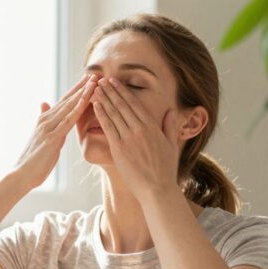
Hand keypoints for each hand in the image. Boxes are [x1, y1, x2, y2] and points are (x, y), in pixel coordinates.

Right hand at [12, 73, 97, 188]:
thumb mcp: (40, 136)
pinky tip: (86, 100)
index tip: (87, 79)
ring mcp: (49, 127)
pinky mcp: (53, 137)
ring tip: (94, 81)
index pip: (64, 102)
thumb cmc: (33, 160)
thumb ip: (45, 120)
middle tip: (95, 73)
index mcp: (45, 120)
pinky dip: (78, 109)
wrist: (21, 174)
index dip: (76, 90)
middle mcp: (47, 120)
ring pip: (69, 106)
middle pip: (68, 100)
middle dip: (82, 87)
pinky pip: (68, 120)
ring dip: (83, 93)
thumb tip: (44, 104)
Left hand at [91, 77, 182, 198]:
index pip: (134, 104)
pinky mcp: (119, 149)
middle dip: (110, 90)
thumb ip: (170, 126)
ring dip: (103, 98)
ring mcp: (128, 138)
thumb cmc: (165, 170)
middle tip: (101, 79)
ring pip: (113, 113)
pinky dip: (101, 114)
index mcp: (152, 127)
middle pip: (122, 105)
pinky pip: (108, 127)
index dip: (123, 91)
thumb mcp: (172, 145)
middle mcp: (140, 129)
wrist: (157, 189)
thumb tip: (171, 111)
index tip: (115, 82)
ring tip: (95, 87)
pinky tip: (95, 104)